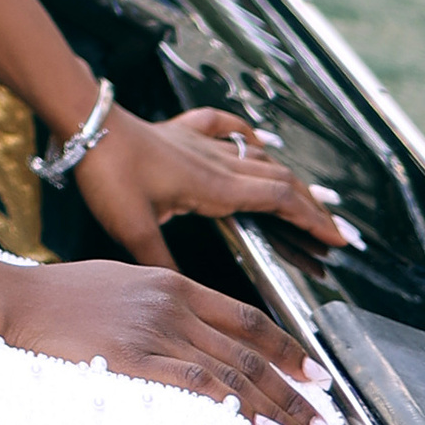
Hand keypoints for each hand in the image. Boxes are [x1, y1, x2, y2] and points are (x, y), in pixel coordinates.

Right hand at [0, 252, 332, 424]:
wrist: (12, 301)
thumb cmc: (59, 298)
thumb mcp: (121, 284)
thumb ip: (162, 305)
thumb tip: (196, 336)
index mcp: (172, 284)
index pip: (247, 319)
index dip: (288, 350)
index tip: (318, 377)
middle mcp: (171, 306)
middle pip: (251, 353)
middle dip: (295, 393)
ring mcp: (153, 333)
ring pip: (234, 374)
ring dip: (278, 411)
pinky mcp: (130, 362)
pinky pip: (197, 388)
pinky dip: (236, 411)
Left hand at [73, 106, 361, 270]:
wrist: (87, 127)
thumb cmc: (109, 174)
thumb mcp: (134, 229)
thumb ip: (163, 263)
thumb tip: (186, 299)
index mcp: (215, 187)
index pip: (278, 200)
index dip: (311, 218)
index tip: (337, 238)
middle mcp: (216, 162)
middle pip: (278, 180)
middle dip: (311, 204)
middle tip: (336, 227)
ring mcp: (199, 143)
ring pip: (256, 157)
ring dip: (287, 175)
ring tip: (309, 192)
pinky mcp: (179, 131)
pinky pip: (222, 125)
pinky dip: (245, 132)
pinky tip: (256, 136)